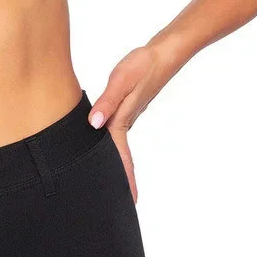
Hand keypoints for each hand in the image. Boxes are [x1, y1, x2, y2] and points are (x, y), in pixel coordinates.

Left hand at [87, 43, 172, 202]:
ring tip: (115, 183)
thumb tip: (94, 125)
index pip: (118, 156)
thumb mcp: (120, 81)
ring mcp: (128, 116)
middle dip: (121, 180)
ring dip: (118, 164)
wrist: (163, 53)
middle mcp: (125, 122)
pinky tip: (110, 147)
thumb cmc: (142, 65)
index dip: (121, 178)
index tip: (130, 202)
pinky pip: (119, 134)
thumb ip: (107, 103)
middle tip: (123, 202)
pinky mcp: (128, 108)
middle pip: (121, 157)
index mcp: (121, 120)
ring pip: (119, 146)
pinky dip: (116, 147)